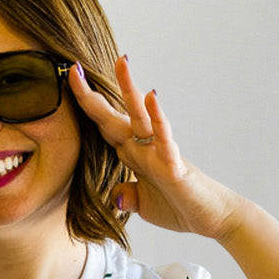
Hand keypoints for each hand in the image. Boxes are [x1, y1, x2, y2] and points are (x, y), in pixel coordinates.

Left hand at [68, 56, 241, 240]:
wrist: (208, 217)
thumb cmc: (177, 206)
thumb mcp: (141, 204)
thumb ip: (126, 195)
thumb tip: (115, 196)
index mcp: (133, 154)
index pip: (104, 127)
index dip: (87, 108)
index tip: (69, 83)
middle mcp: (144, 147)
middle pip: (114, 115)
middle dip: (93, 94)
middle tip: (74, 68)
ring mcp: (159, 152)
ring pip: (141, 115)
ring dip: (129, 88)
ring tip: (121, 61)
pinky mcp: (174, 164)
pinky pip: (164, 138)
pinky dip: (157, 118)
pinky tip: (151, 97)